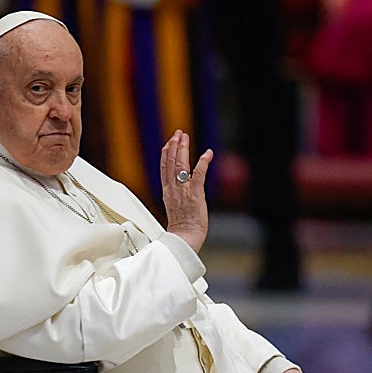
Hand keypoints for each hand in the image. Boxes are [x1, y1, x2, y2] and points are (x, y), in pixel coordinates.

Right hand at [160, 130, 212, 251]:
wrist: (183, 239)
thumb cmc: (182, 229)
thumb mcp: (175, 209)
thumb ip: (175, 198)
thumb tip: (179, 194)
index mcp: (167, 192)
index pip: (164, 168)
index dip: (166, 153)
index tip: (169, 142)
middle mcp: (173, 189)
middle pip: (170, 162)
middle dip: (174, 146)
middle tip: (178, 133)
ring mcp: (183, 190)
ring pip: (180, 165)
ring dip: (183, 149)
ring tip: (185, 137)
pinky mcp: (195, 194)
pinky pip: (198, 174)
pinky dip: (203, 162)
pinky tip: (207, 153)